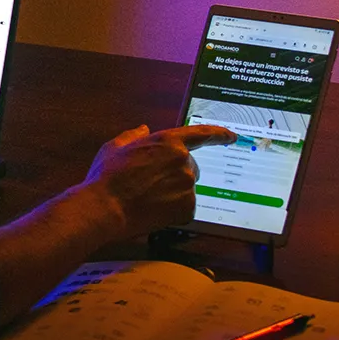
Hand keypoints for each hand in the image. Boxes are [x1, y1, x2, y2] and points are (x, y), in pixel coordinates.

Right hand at [83, 124, 236, 236]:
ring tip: (149, 197)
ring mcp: (187, 185)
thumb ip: (133, 136)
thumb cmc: (108, 177)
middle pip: (191, 167)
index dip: (219, 134)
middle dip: (177, 173)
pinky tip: (154, 209)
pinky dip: (174, 209)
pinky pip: (186, 207)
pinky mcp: (188, 207)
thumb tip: (143, 130)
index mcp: (168, 142)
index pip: (202, 134)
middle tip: (153, 183)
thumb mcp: (115, 147)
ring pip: (187, 188)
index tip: (231, 136)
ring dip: (175, 192)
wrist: (107, 207)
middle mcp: (183, 161)